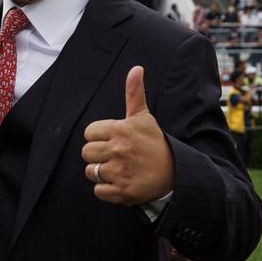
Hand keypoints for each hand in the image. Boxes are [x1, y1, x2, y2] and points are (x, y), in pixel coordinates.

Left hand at [81, 66, 173, 205]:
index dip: (99, 137)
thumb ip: (134, 93)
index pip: (89, 133)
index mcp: (121, 130)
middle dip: (98, 155)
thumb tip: (136, 68)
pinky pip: (98, 191)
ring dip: (101, 173)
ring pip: (90, 172)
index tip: (114, 140)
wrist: (176, 173)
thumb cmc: (153, 143)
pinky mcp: (122, 192)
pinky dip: (106, 190)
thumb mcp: (143, 117)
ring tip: (119, 169)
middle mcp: (119, 150)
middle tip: (116, 156)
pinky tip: (121, 182)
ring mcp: (120, 172)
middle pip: (86, 152)